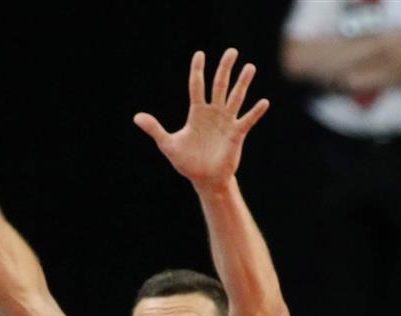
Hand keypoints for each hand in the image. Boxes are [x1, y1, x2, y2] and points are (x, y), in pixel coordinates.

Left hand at [133, 49, 268, 191]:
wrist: (204, 179)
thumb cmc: (187, 161)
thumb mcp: (168, 144)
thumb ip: (154, 129)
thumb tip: (136, 117)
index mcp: (197, 113)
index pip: (197, 86)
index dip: (197, 71)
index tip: (200, 53)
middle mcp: (213, 113)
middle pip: (220, 86)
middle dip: (225, 69)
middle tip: (232, 51)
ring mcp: (226, 122)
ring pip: (236, 98)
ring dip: (242, 83)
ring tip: (250, 67)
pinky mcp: (236, 134)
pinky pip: (247, 120)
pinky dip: (255, 112)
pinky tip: (263, 102)